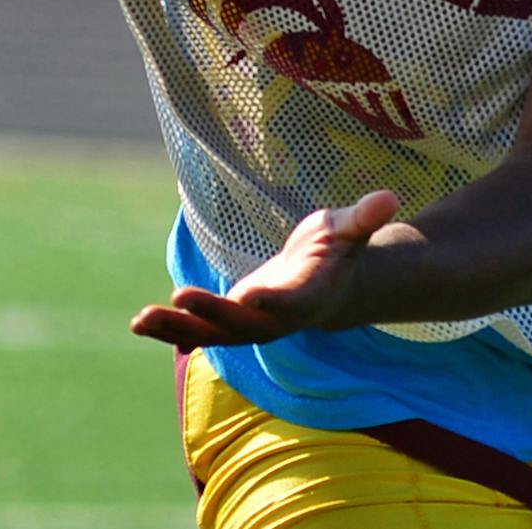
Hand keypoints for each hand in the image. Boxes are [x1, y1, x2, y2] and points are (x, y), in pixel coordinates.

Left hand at [130, 191, 402, 349]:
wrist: (327, 286)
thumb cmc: (339, 250)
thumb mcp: (350, 229)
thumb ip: (365, 218)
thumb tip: (391, 196)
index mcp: (308, 296)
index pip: (290, 302)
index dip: (271, 301)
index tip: (249, 294)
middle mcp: (276, 319)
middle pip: (242, 323)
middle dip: (210, 312)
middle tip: (179, 297)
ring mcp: (250, 325)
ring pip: (212, 334)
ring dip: (177, 328)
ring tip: (142, 319)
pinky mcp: (229, 322)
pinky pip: (198, 330)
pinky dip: (170, 328)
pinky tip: (139, 322)